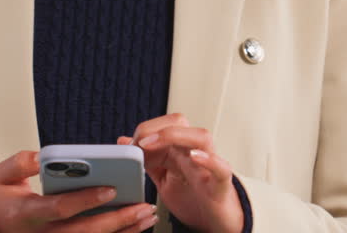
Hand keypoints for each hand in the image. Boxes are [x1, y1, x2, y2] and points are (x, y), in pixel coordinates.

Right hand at [0, 149, 158, 232]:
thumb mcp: (0, 175)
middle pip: (84, 232)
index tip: (110, 188)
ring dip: (122, 231)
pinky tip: (134, 226)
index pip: (59, 208)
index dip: (85, 200)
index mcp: (26, 214)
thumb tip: (41, 156)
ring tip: (146, 215)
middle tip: (142, 206)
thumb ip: (21, 163)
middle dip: (116, 220)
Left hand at [119, 113, 243, 232]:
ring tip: (153, 144)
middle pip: (180, 123)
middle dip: (157, 127)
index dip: (146, 129)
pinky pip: (221, 168)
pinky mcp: (220, 185)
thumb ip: (147, 160)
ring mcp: (209, 167)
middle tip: (139, 143)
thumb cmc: (194, 199)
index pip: (164, 124)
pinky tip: (195, 157)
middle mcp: (194, 153)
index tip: (130, 144)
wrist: (215, 223)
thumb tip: (124, 141)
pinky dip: (209, 160)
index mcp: (179, 150)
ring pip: (201, 137)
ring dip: (176, 136)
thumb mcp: (163, 179)